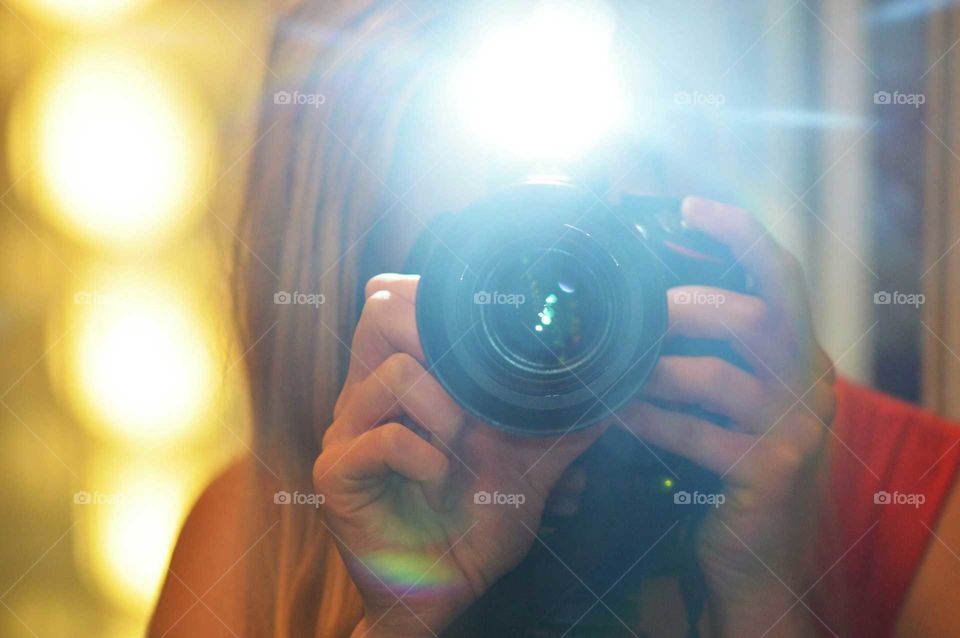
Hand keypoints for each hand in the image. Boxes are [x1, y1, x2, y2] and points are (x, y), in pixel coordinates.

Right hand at [314, 275, 605, 637]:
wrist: (447, 593)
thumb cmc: (478, 525)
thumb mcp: (530, 465)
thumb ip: (560, 423)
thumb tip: (612, 387)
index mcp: (402, 381)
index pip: (397, 297)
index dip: (438, 298)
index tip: (486, 336)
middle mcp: (367, 395)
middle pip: (380, 309)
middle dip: (439, 338)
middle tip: (472, 387)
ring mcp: (346, 432)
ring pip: (394, 370)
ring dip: (445, 408)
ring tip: (458, 444)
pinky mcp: (336, 474)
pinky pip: (383, 437)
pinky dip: (426, 456)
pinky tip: (438, 483)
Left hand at [620, 197, 835, 635]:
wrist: (764, 554)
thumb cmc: (735, 462)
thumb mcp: (738, 399)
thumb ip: (712, 351)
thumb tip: (646, 299)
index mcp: (800, 354)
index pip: (783, 275)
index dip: (739, 234)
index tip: (690, 206)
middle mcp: (807, 383)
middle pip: (753, 318)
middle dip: (685, 307)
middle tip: (636, 314)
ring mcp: (793, 430)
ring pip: (716, 377)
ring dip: (652, 369)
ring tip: (611, 369)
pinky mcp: (767, 473)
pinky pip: (694, 433)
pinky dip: (646, 419)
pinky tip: (613, 414)